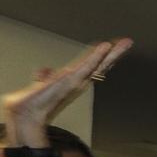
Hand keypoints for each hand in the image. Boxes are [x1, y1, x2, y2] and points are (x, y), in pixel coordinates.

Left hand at [2, 39, 131, 142]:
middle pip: (101, 64)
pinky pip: (86, 65)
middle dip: (115, 53)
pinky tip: (105, 47)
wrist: (27, 114)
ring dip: (110, 53)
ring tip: (122, 43)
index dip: (103, 56)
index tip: (113, 45)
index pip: (92, 66)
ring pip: (97, 64)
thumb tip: (44, 70)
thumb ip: (43, 77)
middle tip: (128, 42)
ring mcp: (76, 80)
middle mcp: (79, 81)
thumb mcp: (39, 85)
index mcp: (74, 80)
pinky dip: (97, 56)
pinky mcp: (71, 79)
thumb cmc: (33, 103)